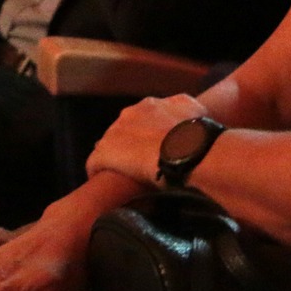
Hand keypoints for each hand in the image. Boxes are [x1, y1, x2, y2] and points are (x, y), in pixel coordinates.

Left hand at [83, 94, 210, 184]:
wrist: (183, 150)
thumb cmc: (194, 135)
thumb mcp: (196, 112)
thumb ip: (187, 109)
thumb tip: (191, 115)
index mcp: (151, 105)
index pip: (141, 118)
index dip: (146, 133)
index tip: (153, 146)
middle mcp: (129, 114)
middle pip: (122, 130)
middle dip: (129, 144)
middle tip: (140, 162)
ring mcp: (113, 133)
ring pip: (107, 146)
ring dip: (114, 159)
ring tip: (122, 176)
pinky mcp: (102, 154)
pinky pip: (94, 164)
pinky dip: (98, 172)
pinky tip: (106, 184)